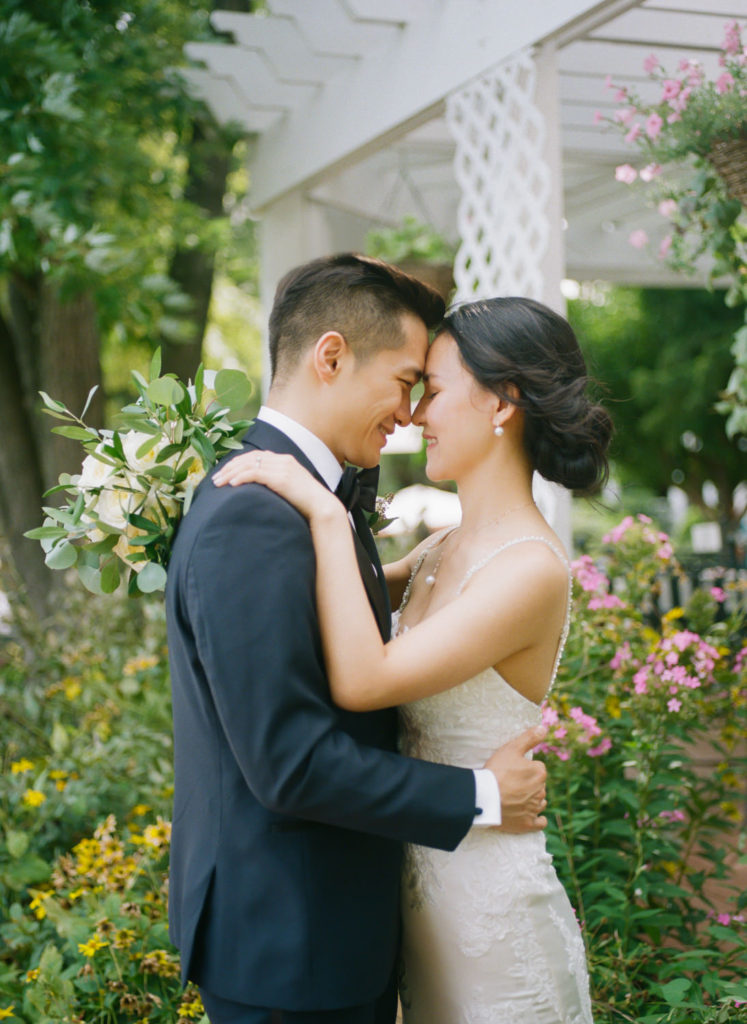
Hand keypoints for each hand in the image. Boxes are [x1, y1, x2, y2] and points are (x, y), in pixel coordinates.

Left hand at [213, 451, 341, 522]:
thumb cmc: (307, 503)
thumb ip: (277, 483)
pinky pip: (256, 474)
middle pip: (249, 458)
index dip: (237, 463)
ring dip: (230, 473)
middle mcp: (283, 460)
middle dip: (229, 467)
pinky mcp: (281, 477)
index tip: (225, 473)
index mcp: (285, 460)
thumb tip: (261, 491)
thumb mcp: (291, 488)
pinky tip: (232, 484)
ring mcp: (282, 467)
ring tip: (219, 483)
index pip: (255, 456)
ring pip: (249, 465)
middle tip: (215, 479)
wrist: (322, 507)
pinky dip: (241, 477)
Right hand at [484, 725, 547, 832]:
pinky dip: (537, 819)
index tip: (512, 769)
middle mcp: (541, 791)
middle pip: (538, 785)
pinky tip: (531, 815)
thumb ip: (529, 738)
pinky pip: (540, 822)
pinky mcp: (527, 824)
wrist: (484, 798)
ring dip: (532, 799)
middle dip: (528, 783)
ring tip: (516, 797)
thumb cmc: (496, 771)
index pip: (537, 768)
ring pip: (539, 802)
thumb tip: (544, 728)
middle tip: (511, 783)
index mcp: (539, 772)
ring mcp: (534, 809)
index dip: (525, 768)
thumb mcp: (511, 748)